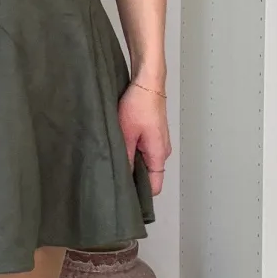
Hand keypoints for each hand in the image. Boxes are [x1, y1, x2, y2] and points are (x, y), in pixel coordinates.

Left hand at [117, 80, 170, 196]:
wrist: (147, 82)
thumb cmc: (139, 104)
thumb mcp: (125, 134)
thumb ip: (124, 158)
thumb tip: (121, 178)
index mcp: (158, 154)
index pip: (154, 187)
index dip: (140, 194)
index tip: (124, 195)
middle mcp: (162, 151)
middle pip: (150, 176)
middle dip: (133, 177)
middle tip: (114, 175)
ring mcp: (158, 142)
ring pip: (145, 162)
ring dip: (131, 161)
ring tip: (116, 157)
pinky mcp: (153, 133)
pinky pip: (144, 150)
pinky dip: (133, 151)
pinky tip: (120, 145)